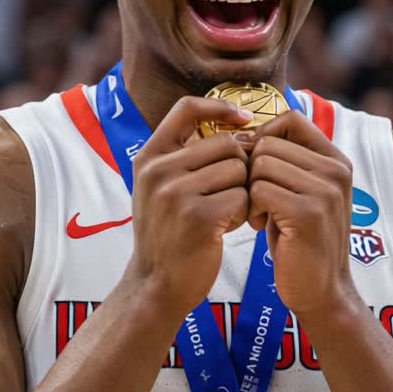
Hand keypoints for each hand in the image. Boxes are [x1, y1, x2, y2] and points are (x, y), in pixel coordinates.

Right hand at [123, 97, 254, 316]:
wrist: (155, 284)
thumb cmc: (168, 233)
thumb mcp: (161, 187)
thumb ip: (186, 155)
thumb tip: (238, 125)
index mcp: (149, 156)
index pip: (187, 108)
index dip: (220, 106)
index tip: (243, 118)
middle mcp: (158, 170)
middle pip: (225, 143)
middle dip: (239, 167)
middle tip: (229, 194)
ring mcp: (175, 193)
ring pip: (238, 170)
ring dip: (241, 192)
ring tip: (223, 213)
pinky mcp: (197, 217)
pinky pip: (242, 198)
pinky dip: (242, 214)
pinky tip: (225, 228)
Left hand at [247, 110, 354, 319]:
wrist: (321, 291)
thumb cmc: (299, 239)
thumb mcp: (299, 192)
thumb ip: (285, 161)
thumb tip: (243, 132)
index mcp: (336, 160)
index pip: (291, 119)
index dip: (264, 135)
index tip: (255, 165)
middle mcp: (336, 170)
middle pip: (269, 142)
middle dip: (252, 170)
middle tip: (258, 200)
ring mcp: (325, 191)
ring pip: (261, 165)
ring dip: (250, 191)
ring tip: (260, 214)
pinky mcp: (308, 212)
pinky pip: (259, 190)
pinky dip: (250, 208)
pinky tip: (258, 226)